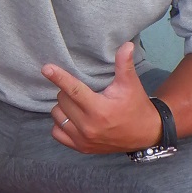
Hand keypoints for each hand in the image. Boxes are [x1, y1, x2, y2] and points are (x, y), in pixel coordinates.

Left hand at [44, 42, 160, 153]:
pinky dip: (60, 124)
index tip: (45, 68)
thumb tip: (126, 44)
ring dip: (63, 106)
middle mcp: (88, 126)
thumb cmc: (136, 106)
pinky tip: (71, 117)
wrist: (145, 134)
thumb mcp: (130, 85)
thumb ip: (124, 64)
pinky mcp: (81, 148)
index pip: (73, 90)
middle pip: (62, 100)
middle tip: (82, 90)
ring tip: (76, 103)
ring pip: (57, 115)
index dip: (59, 77)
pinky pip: (57, 133)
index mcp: (99, 109)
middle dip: (67, 91)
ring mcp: (83, 140)